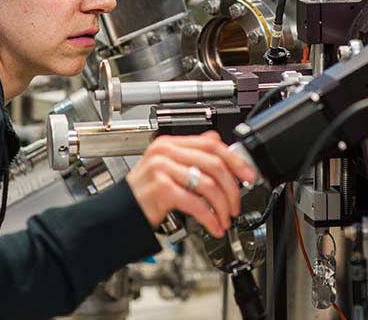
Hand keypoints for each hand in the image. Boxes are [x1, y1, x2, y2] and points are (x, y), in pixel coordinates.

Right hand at [125, 131, 256, 237]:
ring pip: (209, 184)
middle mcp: (165, 153)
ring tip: (225, 219)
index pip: (211, 144)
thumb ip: (191, 154)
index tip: (248, 175)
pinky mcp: (161, 189)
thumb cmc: (143, 193)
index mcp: (170, 144)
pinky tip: (213, 226)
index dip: (235, 160)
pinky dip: (210, 218)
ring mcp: (162, 170)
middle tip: (236, 205)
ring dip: (223, 206)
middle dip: (232, 188)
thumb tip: (217, 141)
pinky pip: (196, 203)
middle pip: (214, 164)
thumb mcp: (165, 167)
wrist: (119, 214)